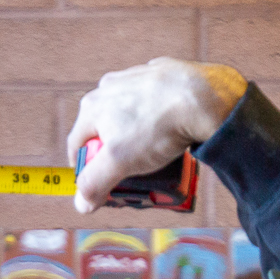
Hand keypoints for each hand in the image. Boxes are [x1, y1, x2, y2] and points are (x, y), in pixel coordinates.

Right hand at [65, 58, 245, 212]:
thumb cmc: (157, 127)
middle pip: (102, 131)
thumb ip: (94, 183)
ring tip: (153, 153)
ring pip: (126, 116)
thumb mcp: (119, 162)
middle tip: (131, 172)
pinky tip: (168, 131)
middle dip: (113, 154)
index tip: (100, 185)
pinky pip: (151, 104)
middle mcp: (108, 88)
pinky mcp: (159, 75)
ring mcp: (134, 79)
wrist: (202, 98)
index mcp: (92, 107)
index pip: (76, 147)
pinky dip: (155, 118)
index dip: (86, 171)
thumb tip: (82, 203)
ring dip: (135, 136)